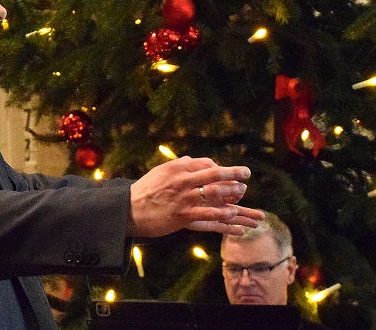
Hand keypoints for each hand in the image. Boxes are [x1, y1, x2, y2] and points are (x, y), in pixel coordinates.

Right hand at [127, 156, 262, 236]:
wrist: (129, 211)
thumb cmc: (144, 191)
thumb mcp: (160, 172)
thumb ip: (178, 166)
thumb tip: (191, 160)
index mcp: (177, 167)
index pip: (206, 163)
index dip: (220, 168)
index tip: (228, 174)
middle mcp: (182, 180)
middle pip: (214, 173)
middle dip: (233, 172)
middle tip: (246, 173)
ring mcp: (184, 198)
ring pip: (214, 192)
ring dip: (231, 192)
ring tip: (242, 193)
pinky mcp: (183, 215)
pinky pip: (207, 213)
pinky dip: (222, 212)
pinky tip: (232, 212)